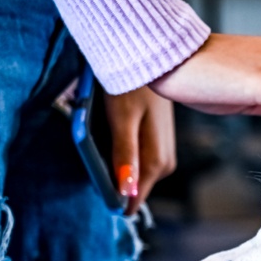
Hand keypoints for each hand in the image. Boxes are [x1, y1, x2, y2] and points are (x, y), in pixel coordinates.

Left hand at [105, 85, 176, 215]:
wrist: (150, 61)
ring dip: (116, 163)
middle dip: (112, 175)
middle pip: (132, 187)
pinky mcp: (161, 144)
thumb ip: (125, 155)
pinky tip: (115, 133)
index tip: (94, 180)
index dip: (110, 196)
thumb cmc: (132, 86)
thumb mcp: (123, 120)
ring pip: (135, 174)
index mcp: (156, 162)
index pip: (133, 199)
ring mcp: (165, 154)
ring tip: (107, 135)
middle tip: (99, 145)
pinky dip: (123, 153)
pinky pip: (139, 161)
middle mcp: (166, 164)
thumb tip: (125, 192)